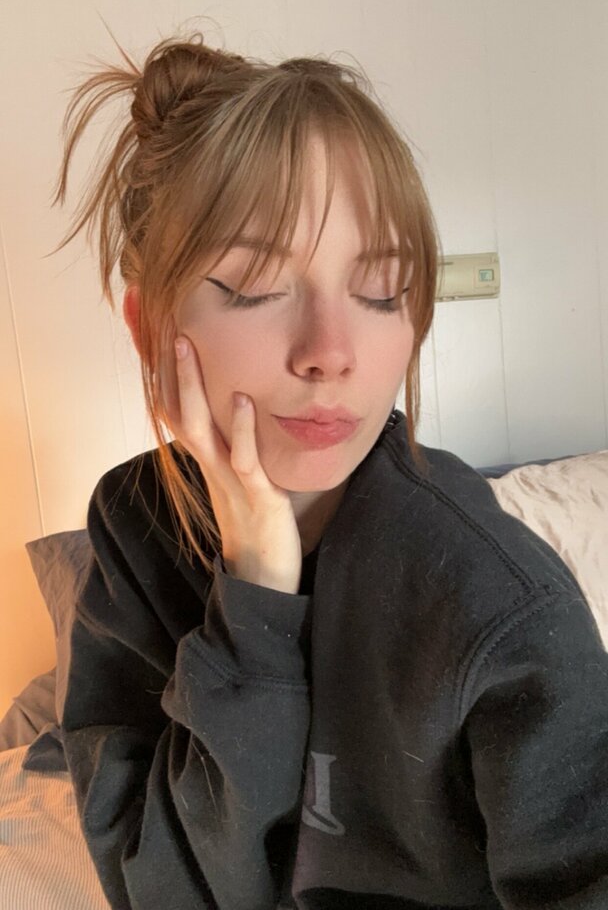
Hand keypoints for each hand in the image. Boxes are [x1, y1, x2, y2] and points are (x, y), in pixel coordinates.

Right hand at [159, 331, 301, 594]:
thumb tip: (240, 418)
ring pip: (202, 430)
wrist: (266, 582)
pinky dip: (243, 430)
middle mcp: (214, 468)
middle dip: (172, 371)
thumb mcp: (243, 483)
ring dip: (193, 388)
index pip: (178, 413)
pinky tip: (245, 401)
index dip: (166, 377)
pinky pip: (245, 461)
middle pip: (182, 412)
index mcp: (211, 463)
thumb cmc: (258, 530)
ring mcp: (232, 482)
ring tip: (188, 346)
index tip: (156, 336)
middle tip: (164, 327)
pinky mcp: (259, 498)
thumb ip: (238, 451)